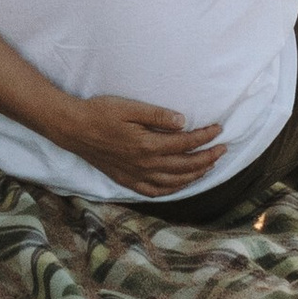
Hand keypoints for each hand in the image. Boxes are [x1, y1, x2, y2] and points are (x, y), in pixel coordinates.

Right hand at [60, 95, 225, 196]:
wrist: (74, 129)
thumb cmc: (101, 112)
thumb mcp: (129, 107)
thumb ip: (157, 115)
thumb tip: (183, 121)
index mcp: (147, 145)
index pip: (185, 143)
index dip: (205, 137)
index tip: (219, 129)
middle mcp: (145, 165)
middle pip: (185, 165)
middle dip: (208, 157)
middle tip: (223, 149)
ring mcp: (136, 176)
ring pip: (174, 181)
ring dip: (195, 174)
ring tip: (210, 166)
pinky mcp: (128, 180)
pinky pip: (156, 191)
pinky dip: (173, 189)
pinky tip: (181, 183)